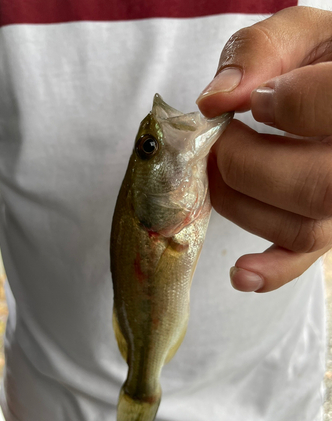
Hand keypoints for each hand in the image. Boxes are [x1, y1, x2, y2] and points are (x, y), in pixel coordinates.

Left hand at [196, 6, 331, 291]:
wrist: (330, 92)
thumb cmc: (320, 60)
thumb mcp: (302, 33)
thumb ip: (262, 50)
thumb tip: (215, 101)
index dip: (288, 106)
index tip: (257, 102)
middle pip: (314, 188)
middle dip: (245, 164)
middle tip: (222, 140)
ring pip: (300, 228)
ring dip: (238, 203)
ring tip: (217, 170)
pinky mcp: (326, 232)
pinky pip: (302, 261)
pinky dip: (269, 271)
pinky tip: (241, 272)